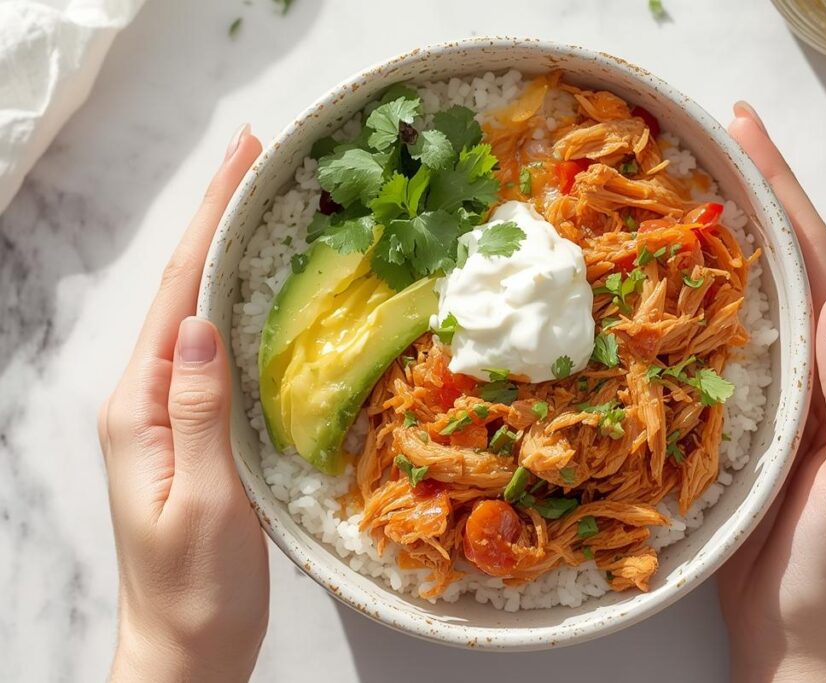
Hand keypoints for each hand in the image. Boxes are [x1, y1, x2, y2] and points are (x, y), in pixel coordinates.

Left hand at [98, 126, 267, 681]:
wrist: (187, 647)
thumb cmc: (196, 586)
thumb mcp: (203, 500)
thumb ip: (198, 411)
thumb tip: (199, 324)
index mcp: (142, 407)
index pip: (179, 296)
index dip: (209, 223)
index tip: (241, 161)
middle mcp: (149, 399)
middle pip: (184, 291)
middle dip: (217, 220)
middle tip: (256, 159)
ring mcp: (172, 414)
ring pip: (200, 315)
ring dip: (228, 254)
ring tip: (262, 203)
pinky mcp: (198, 431)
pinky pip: (218, 353)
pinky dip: (241, 306)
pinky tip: (265, 290)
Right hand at [717, 103, 825, 682]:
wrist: (795, 635)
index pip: (822, 269)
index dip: (787, 199)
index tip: (748, 139)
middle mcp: (817, 372)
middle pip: (791, 267)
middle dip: (760, 197)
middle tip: (719, 138)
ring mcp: (779, 394)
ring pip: (754, 299)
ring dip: (729, 239)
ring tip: (692, 187)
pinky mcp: (743, 419)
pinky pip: (721, 346)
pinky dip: (700, 303)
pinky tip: (670, 282)